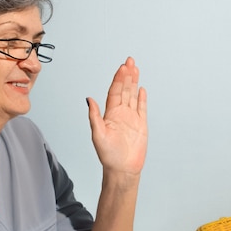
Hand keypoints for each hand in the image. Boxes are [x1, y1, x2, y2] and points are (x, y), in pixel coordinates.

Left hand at [87, 57, 147, 176]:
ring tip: (136, 69)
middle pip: (124, 90)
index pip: (115, 92)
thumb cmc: (108, 156)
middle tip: (130, 61)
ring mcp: (131, 119)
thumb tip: (89, 99)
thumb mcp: (98, 135)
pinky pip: (142, 109)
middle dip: (127, 76)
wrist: (122, 169)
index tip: (122, 68)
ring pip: (133, 96)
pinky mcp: (141, 126)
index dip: (118, 79)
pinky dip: (142, 99)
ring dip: (134, 83)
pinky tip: (141, 89)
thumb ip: (94, 116)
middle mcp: (120, 114)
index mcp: (110, 114)